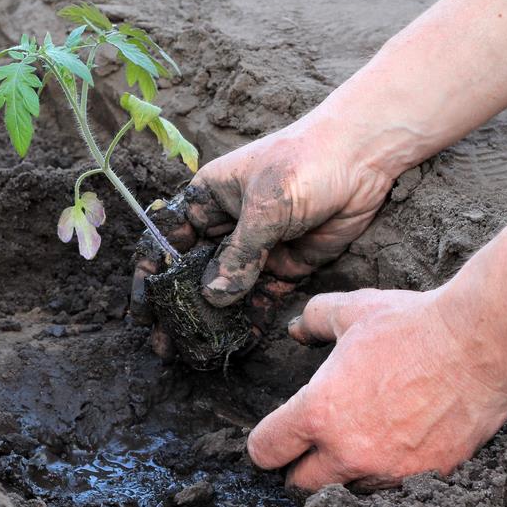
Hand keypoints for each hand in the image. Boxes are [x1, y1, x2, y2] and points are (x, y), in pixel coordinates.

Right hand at [131, 122, 394, 352]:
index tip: (141, 311)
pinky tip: (241, 341)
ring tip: (197, 352)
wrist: (364, 155)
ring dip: (214, 319)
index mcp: (207, 199)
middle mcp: (226, 224)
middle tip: (165, 345)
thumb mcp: (265, 207)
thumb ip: (239, 255)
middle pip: (194, 272)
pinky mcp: (287, 263)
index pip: (167, 240)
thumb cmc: (303, 163)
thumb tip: (213, 297)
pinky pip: (263, 296)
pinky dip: (253, 318)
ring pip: (227, 289)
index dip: (151, 275)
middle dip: (179, 307)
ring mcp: (256, 246)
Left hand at [248, 288, 506, 490]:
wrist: (478, 346)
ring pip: (346, 487)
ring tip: (351, 443)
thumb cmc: (410, 326)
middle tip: (306, 447)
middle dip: (297, 466)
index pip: (267, 449)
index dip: (263, 443)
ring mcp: (389, 468)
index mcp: (320, 412)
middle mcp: (349, 450)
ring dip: (341, 472)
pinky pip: (391, 485)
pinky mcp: (427, 475)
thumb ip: (314, 320)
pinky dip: (383, 471)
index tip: (271, 437)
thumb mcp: (349, 311)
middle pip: (300, 482)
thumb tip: (296, 329)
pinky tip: (390, 446)